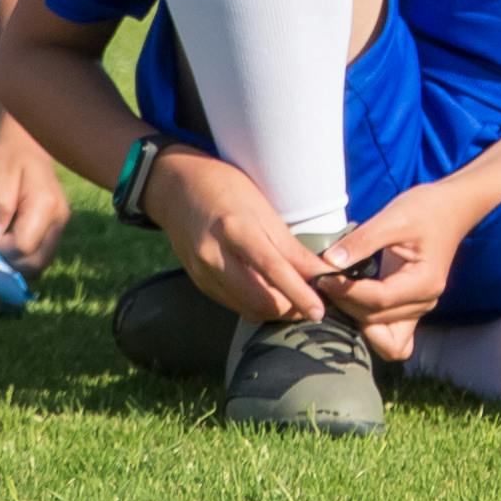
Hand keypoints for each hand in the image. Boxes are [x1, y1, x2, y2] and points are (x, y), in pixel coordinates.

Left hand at [0, 114, 73, 267]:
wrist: (27, 148)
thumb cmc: (9, 159)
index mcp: (45, 205)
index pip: (23, 246)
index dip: (0, 248)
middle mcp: (59, 220)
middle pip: (35, 262)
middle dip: (8, 262)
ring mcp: (60, 227)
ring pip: (39, 264)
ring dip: (15, 264)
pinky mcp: (55, 231)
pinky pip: (40, 257)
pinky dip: (22, 259)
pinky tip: (6, 247)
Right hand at [145, 148, 329, 324]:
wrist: (177, 188)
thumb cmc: (227, 189)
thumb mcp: (263, 209)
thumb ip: (291, 247)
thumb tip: (323, 273)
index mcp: (235, 229)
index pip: (273, 269)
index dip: (299, 293)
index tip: (319, 310)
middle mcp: (214, 255)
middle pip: (258, 299)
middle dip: (289, 309)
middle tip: (313, 306)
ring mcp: (203, 272)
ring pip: (246, 308)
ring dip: (275, 311)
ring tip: (298, 304)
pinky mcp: (199, 282)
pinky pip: (233, 304)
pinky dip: (256, 306)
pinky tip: (272, 298)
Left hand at [317, 198, 464, 345]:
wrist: (451, 209)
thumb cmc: (426, 209)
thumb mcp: (393, 218)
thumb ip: (362, 241)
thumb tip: (329, 263)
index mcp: (425, 282)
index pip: (378, 300)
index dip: (346, 291)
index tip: (322, 276)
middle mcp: (425, 302)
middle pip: (376, 319)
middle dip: (346, 303)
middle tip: (324, 281)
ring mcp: (420, 309)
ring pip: (381, 334)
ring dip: (354, 316)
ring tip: (336, 292)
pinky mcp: (411, 309)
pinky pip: (391, 337)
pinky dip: (370, 330)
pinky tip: (353, 305)